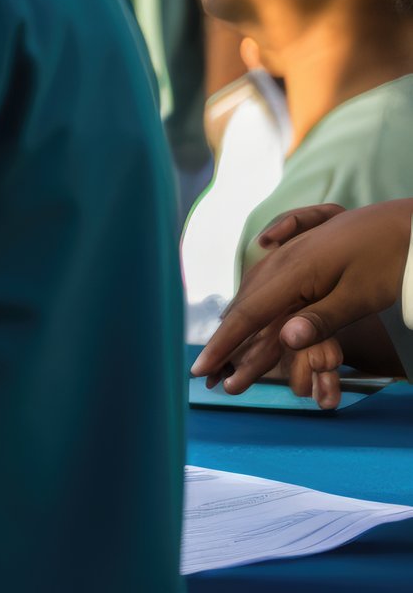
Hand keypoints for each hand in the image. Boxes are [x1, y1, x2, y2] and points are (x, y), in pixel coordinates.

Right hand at [194, 199, 412, 398]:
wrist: (408, 221)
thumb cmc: (390, 260)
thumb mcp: (362, 295)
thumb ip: (322, 319)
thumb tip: (285, 339)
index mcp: (295, 271)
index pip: (249, 314)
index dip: (223, 344)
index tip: (200, 370)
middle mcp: (283, 260)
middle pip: (244, 304)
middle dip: (225, 339)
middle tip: (211, 371)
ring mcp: (291, 252)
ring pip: (252, 290)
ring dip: (237, 320)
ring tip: (223, 344)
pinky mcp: (302, 249)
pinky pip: (266, 278)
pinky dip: (252, 300)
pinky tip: (246, 304)